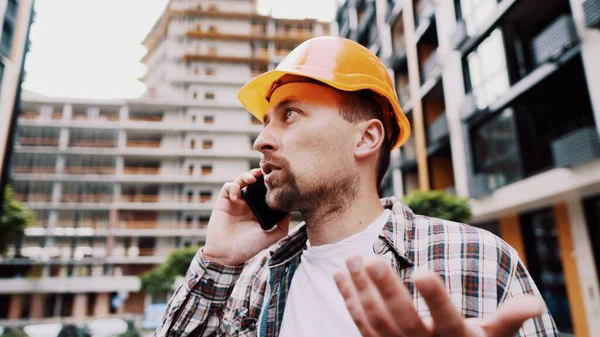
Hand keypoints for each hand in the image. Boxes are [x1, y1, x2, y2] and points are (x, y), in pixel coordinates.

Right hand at [202, 168, 290, 265]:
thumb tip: (290, 212)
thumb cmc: (248, 248)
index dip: (270, 183)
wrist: (226, 254)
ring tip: (251, 179)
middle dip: (259, 174)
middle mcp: (248, 204)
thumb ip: (281, 227)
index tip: (277, 179)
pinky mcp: (223, 202)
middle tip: (265, 172)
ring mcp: (235, 202)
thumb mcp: (269, 238)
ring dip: (246, 176)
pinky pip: (228, 187)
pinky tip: (236, 196)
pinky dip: (233, 187)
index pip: (265, 191)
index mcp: (258, 210)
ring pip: (241, 181)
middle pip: (254, 182)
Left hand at [333, 255, 545, 336]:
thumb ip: (509, 319)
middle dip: (385, 289)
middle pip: (401, 318)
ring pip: (373, 319)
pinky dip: (348, 298)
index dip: (434, 297)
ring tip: (351, 257)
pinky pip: (358, 323)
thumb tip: (538, 304)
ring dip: (359, 288)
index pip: (445, 317)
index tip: (423, 270)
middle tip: (372, 257)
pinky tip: (339, 275)